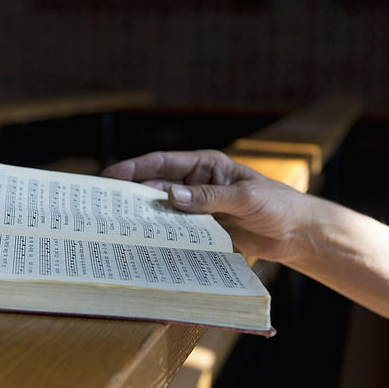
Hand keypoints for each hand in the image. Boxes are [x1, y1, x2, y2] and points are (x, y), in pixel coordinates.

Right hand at [101, 150, 314, 263]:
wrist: (297, 233)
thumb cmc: (277, 205)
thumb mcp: (244, 197)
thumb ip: (208, 198)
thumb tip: (169, 196)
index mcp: (206, 166)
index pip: (163, 163)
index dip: (134, 168)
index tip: (110, 175)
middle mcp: (197, 183)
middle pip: (157, 185)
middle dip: (132, 192)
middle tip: (105, 203)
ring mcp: (198, 206)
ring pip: (164, 208)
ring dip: (146, 215)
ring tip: (119, 223)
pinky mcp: (203, 227)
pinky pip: (177, 228)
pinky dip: (163, 232)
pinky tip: (147, 239)